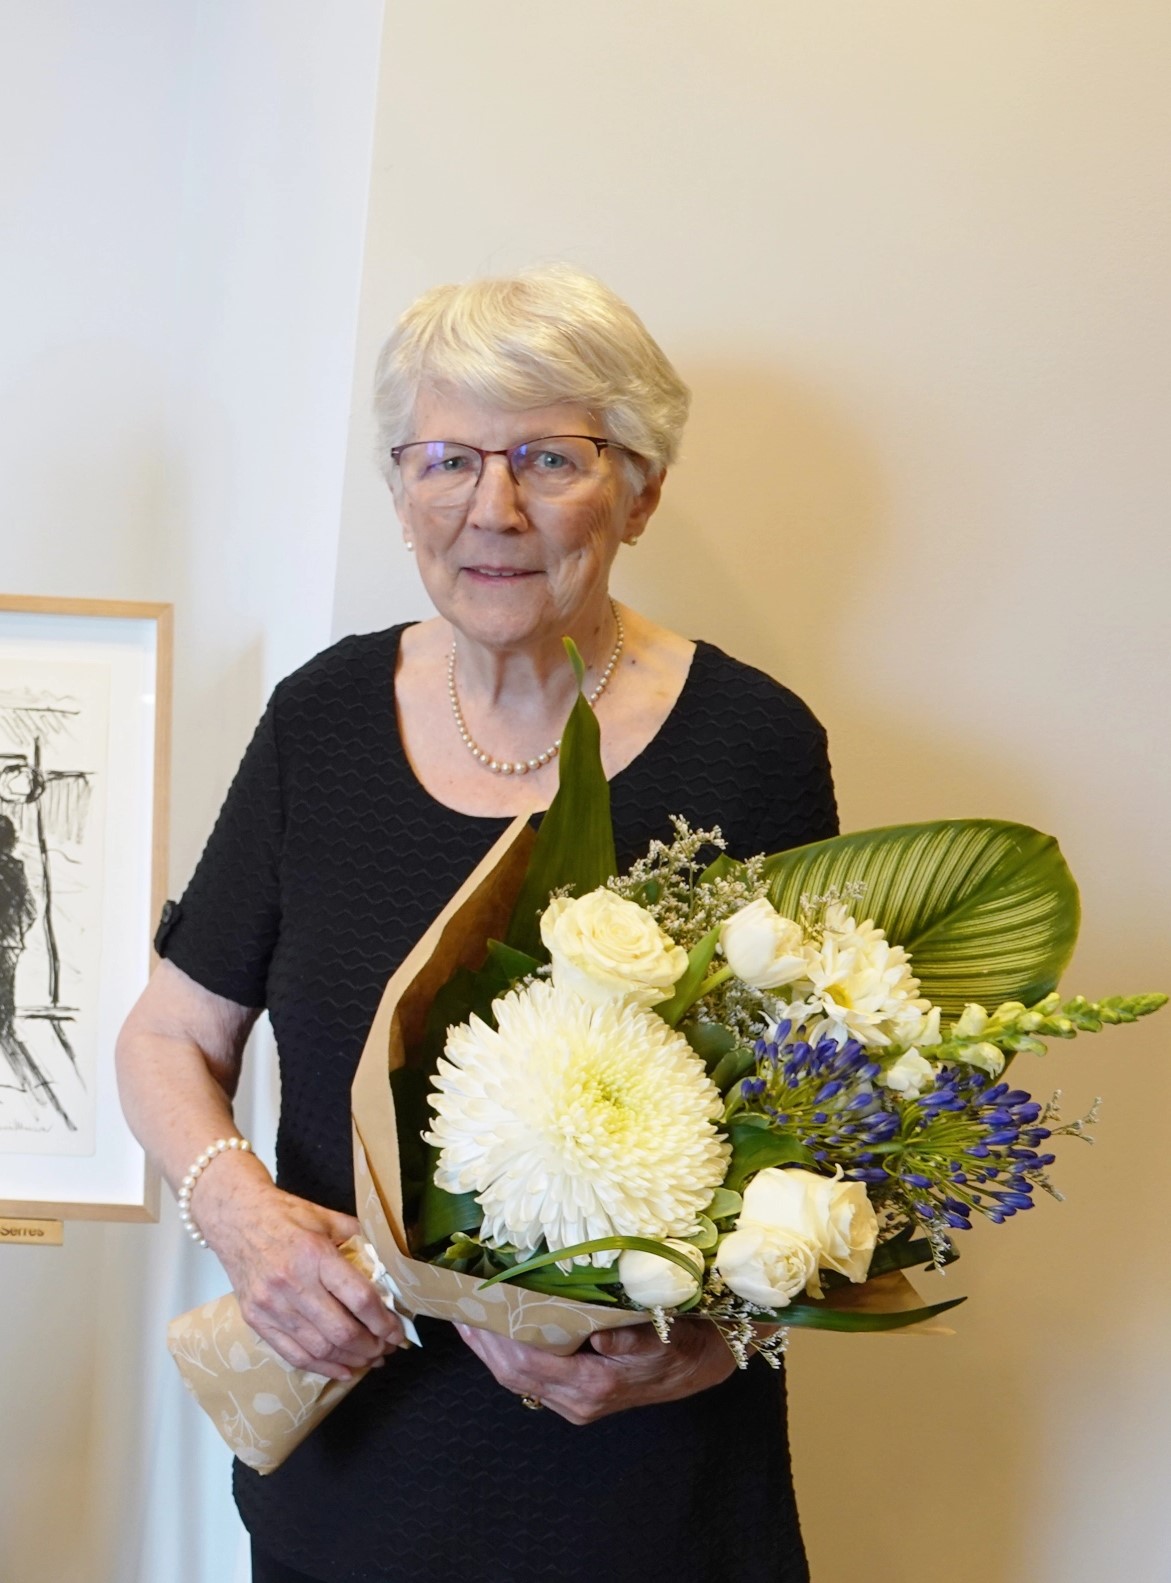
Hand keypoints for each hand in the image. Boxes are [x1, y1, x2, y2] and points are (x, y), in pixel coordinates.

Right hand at [194, 1153, 405, 1379]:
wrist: (234, 1217)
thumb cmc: (284, 1215)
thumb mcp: (327, 1218)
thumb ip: (359, 1240)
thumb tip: (388, 1266)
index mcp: (315, 1254)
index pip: (359, 1298)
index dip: (384, 1322)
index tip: (398, 1332)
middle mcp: (292, 1283)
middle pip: (341, 1330)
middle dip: (371, 1346)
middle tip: (387, 1349)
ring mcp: (271, 1305)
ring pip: (319, 1348)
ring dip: (350, 1359)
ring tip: (369, 1359)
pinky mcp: (256, 1320)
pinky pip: (292, 1354)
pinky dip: (321, 1367)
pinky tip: (341, 1369)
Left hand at [455, 1315, 736, 1424]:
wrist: (702, 1364)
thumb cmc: (681, 1342)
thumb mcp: (663, 1333)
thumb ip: (631, 1338)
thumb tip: (600, 1335)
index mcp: (593, 1385)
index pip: (527, 1365)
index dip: (494, 1339)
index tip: (472, 1307)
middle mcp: (577, 1400)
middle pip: (513, 1376)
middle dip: (482, 1343)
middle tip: (457, 1306)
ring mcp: (575, 1402)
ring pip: (517, 1379)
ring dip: (489, 1350)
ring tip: (467, 1315)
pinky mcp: (576, 1395)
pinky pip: (531, 1377)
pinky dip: (507, 1354)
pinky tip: (497, 1332)